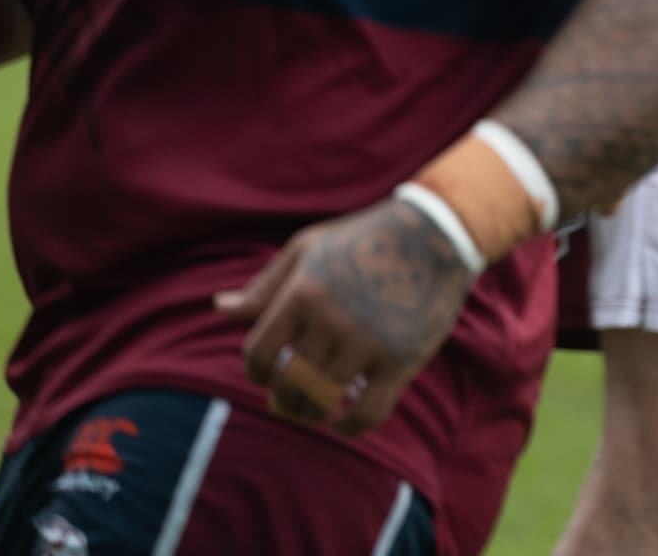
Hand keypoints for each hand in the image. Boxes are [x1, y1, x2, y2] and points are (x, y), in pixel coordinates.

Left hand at [219, 198, 475, 434]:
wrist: (439, 231)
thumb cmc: (365, 238)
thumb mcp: (308, 249)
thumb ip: (264, 285)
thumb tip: (218, 308)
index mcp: (302, 294)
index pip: (257, 353)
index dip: (257, 372)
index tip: (266, 376)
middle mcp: (330, 321)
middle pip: (288, 383)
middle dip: (282, 398)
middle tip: (288, 399)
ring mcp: (367, 343)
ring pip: (323, 400)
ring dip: (311, 413)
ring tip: (312, 409)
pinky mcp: (401, 359)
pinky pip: (366, 413)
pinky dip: (348, 427)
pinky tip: (342, 422)